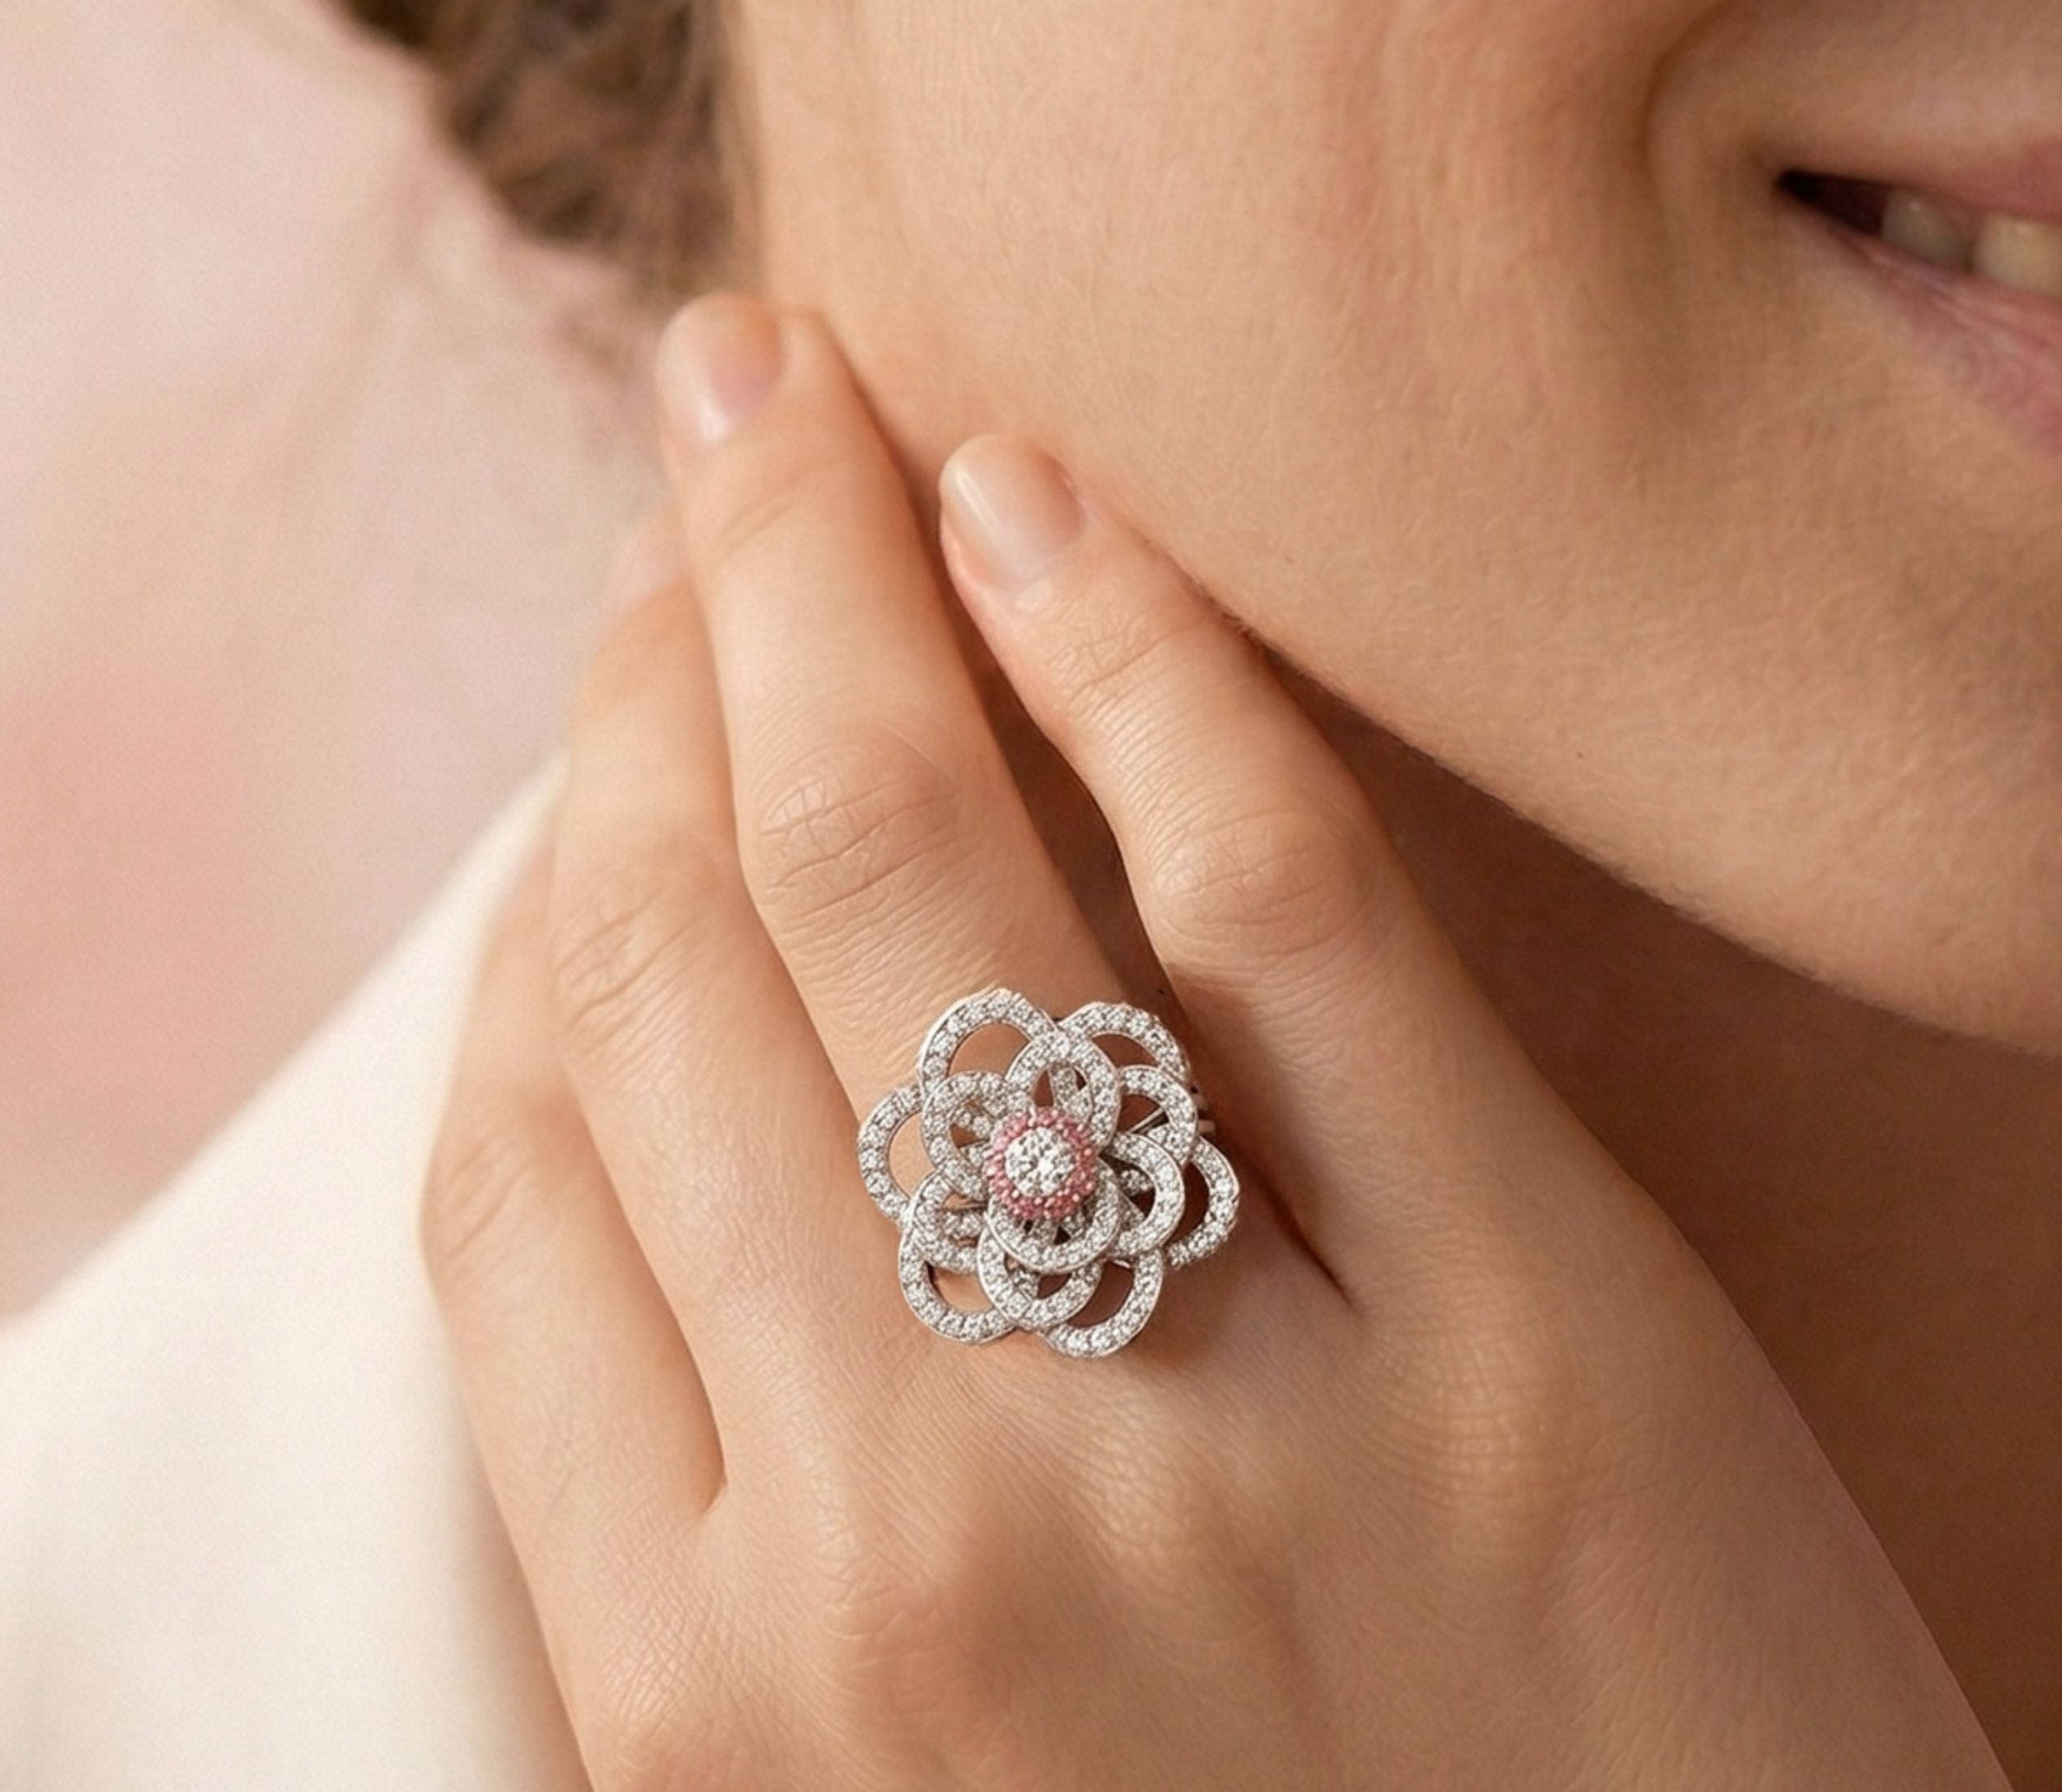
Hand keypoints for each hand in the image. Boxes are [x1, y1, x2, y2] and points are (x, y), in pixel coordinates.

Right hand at [426, 298, 2008, 1791]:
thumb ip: (747, 1531)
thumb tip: (648, 1111)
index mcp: (707, 1708)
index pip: (519, 1154)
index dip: (547, 854)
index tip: (613, 692)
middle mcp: (909, 1552)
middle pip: (686, 947)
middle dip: (663, 639)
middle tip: (707, 423)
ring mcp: (1221, 1438)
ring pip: (918, 872)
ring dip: (827, 575)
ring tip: (811, 399)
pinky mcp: (1543, 1339)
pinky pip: (1279, 895)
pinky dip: (1143, 652)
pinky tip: (1053, 499)